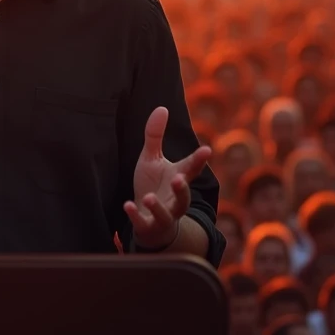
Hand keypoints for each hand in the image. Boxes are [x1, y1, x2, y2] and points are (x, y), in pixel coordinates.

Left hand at [123, 107, 211, 249]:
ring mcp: (163, 215)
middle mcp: (174, 198)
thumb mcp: (152, 159)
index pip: (190, 169)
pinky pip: (143, 223)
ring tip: (150, 197)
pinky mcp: (148, 226)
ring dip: (159, 207)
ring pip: (167, 214)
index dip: (198, 160)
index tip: (207, 150)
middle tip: (179, 179)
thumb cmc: (153, 185)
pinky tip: (127, 206)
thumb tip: (161, 108)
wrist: (149, 220)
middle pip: (183, 197)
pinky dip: (136, 216)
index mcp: (177, 178)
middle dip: (183, 189)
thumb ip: (155, 135)